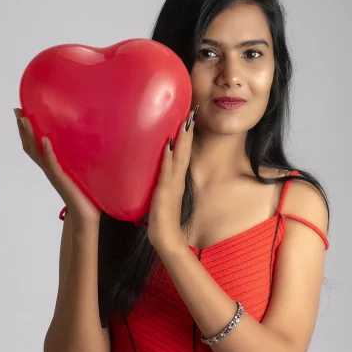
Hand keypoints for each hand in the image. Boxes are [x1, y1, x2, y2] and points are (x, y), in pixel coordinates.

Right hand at [14, 108, 99, 223]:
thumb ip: (76, 158)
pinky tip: (45, 140)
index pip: (34, 146)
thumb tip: (84, 141)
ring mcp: (53, 174)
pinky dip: (48, 152)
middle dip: (23, 129)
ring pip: (37, 153)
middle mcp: (48, 169)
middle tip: (17, 111)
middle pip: (30, 146)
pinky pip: (52, 164)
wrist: (86, 214)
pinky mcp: (61, 179)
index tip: (21, 113)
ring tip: (25, 120)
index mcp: (50, 166)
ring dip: (30, 136)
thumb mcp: (78, 171)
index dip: (26, 131)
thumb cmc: (84, 194)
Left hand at [145, 105, 198, 252]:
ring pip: (178, 158)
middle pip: (184, 152)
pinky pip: (166, 172)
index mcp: (176, 181)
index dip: (186, 137)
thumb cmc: (162, 221)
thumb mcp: (161, 198)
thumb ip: (161, 185)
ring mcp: (172, 186)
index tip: (189, 119)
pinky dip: (168, 158)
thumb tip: (158, 175)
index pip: (183, 154)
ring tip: (185, 121)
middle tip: (193, 111)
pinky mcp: (164, 193)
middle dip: (188, 132)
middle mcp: (177, 180)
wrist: (166, 240)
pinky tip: (168, 145)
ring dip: (182, 140)